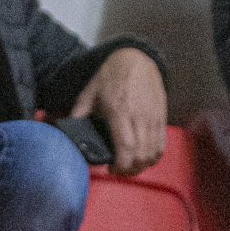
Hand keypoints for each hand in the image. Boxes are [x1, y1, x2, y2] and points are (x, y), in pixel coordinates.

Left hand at [71, 47, 167, 176]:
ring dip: (142, 166)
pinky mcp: (161, 119)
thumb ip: (79, 113)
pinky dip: (152, 157)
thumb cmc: (112, 76)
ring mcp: (153, 118)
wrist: (136, 60)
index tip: (111, 169)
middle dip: (130, 170)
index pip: (126, 147)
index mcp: (120, 111)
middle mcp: (139, 117)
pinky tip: (142, 158)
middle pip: (141, 156)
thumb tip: (68, 132)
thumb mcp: (90, 92)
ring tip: (130, 166)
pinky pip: (161, 146)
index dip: (121, 165)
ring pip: (153, 154)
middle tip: (119, 170)